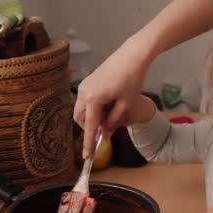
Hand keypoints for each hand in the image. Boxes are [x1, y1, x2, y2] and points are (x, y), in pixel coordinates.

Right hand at [73, 37, 153, 157]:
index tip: (87, 156)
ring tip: (111, 114)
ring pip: (82, 110)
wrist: (132, 56)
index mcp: (93, 99)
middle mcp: (84, 92)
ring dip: (92, 117)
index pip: (90, 126)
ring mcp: (84, 86)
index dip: (89, 143)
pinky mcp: (88, 82)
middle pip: (81, 119)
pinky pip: (85, 101)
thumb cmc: (132, 79)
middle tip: (107, 129)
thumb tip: (105, 133)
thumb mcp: (126, 104)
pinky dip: (93, 108)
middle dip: (90, 127)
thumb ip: (114, 121)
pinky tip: (108, 105)